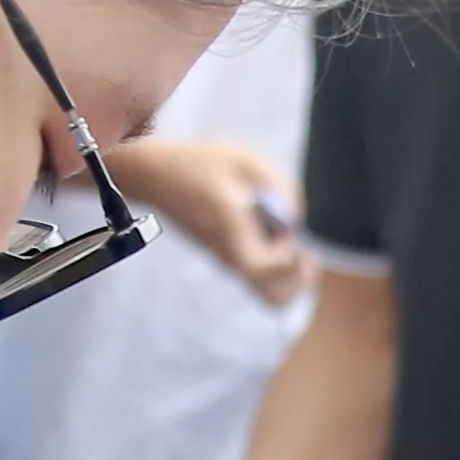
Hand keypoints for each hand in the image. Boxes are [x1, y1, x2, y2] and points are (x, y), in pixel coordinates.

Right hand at [117, 136, 310, 308]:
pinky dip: (278, 267)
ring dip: (291, 275)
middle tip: (303, 249)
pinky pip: (260, 277)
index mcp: (230, 231)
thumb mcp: (246, 160)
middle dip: (299, 278)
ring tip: (294, 245)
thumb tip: (297, 220)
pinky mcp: (227, 256)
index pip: (261, 268)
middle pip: (274, 298)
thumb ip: (280, 187)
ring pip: (269, 293)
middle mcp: (230, 254)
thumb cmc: (200, 164)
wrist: (156, 176)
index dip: (285, 256)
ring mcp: (228, 259)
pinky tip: (279, 237)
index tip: (287, 232)